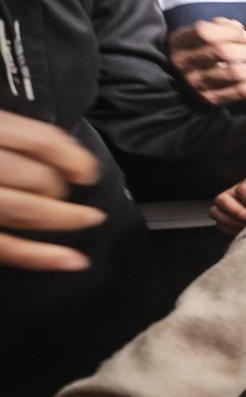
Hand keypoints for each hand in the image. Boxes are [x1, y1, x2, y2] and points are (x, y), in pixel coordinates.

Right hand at [0, 110, 103, 270]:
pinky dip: (40, 256)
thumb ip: (18, 136)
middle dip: (61, 188)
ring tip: (85, 218)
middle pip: (36, 176)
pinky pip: (6, 246)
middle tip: (65, 193)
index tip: (87, 171)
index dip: (73, 156)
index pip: (39, 140)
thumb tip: (75, 163)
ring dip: (63, 217)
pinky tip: (71, 260)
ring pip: (24, 209)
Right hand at [168, 17, 245, 104]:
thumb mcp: (199, 34)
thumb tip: (240, 31)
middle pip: (224, 52)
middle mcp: (185, 64)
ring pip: (235, 72)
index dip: (231, 32)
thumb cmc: (198, 51)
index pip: (207, 33)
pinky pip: (241, 91)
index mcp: (180, 43)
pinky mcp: (210, 98)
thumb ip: (220, 26)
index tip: (242, 37)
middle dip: (245, 50)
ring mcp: (196, 83)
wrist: (182, 81)